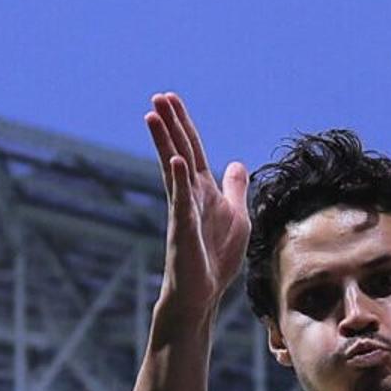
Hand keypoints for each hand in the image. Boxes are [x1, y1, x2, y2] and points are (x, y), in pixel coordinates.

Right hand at [145, 92, 248, 320]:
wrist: (201, 293)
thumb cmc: (216, 257)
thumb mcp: (237, 216)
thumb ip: (235, 189)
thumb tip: (237, 163)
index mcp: (203, 190)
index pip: (193, 149)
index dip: (184, 124)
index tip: (172, 99)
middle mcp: (190, 195)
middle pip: (180, 151)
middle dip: (170, 124)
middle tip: (158, 96)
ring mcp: (183, 210)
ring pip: (173, 169)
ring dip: (165, 142)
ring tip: (153, 116)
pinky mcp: (183, 229)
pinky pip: (182, 201)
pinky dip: (180, 181)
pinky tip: (177, 162)